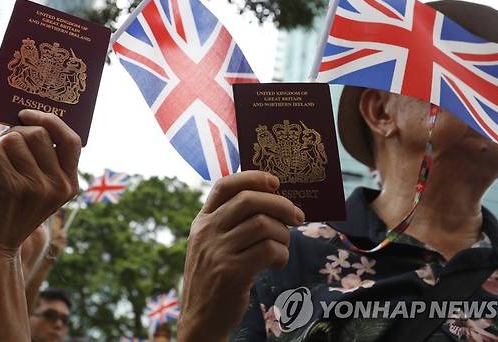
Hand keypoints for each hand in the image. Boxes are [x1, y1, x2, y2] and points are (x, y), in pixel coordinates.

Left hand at [0, 110, 80, 254]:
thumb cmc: (16, 209)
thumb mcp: (43, 189)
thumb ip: (46, 161)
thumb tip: (29, 119)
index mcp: (70, 184)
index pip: (72, 140)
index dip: (51, 121)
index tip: (27, 115)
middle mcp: (57, 186)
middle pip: (37, 134)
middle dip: (14, 133)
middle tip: (4, 147)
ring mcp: (35, 188)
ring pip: (12, 140)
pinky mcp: (10, 188)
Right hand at [178, 171, 303, 341]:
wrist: (200, 319)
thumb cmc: (214, 279)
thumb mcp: (210, 245)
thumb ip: (228, 223)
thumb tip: (270, 201)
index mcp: (202, 221)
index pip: (224, 185)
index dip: (252, 177)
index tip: (275, 182)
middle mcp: (207, 232)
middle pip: (249, 200)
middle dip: (281, 204)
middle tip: (297, 217)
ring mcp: (217, 251)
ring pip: (263, 224)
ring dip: (283, 234)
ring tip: (284, 246)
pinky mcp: (232, 272)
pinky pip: (268, 250)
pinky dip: (282, 254)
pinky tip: (278, 263)